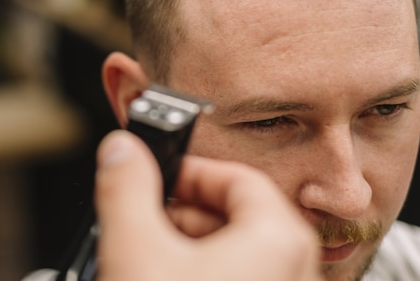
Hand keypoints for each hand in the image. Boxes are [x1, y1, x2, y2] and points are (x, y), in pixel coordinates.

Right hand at [94, 130, 320, 280]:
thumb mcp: (136, 251)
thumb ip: (125, 188)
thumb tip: (120, 151)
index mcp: (279, 240)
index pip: (236, 177)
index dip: (186, 173)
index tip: (158, 180)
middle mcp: (298, 268)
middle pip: (237, 215)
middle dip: (183, 214)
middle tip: (146, 222)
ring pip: (238, 252)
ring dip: (189, 247)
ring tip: (151, 259)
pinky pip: (242, 277)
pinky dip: (204, 273)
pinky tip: (169, 279)